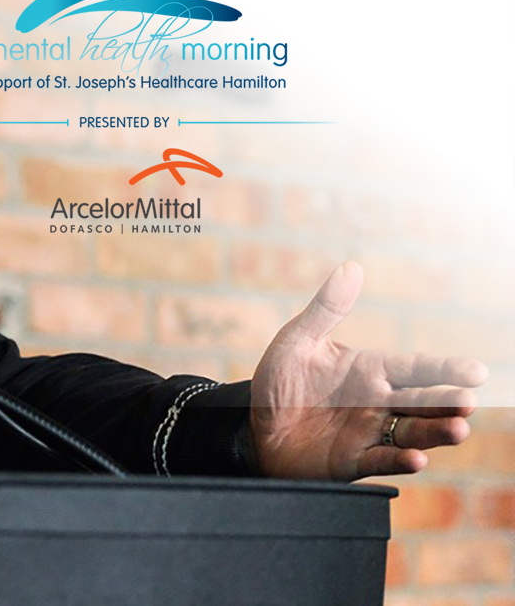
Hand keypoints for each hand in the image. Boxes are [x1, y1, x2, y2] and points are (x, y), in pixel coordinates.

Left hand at [249, 261, 486, 480]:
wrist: (253, 426)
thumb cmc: (279, 382)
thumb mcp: (297, 342)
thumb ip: (326, 309)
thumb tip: (350, 267)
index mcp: (372, 371)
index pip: (416, 368)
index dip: (446, 370)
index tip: (476, 372)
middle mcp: (379, 403)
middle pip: (423, 403)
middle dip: (447, 403)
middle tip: (467, 403)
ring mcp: (369, 433)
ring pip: (413, 433)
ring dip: (435, 432)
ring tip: (457, 429)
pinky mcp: (353, 461)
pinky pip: (382, 460)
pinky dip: (400, 459)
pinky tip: (416, 458)